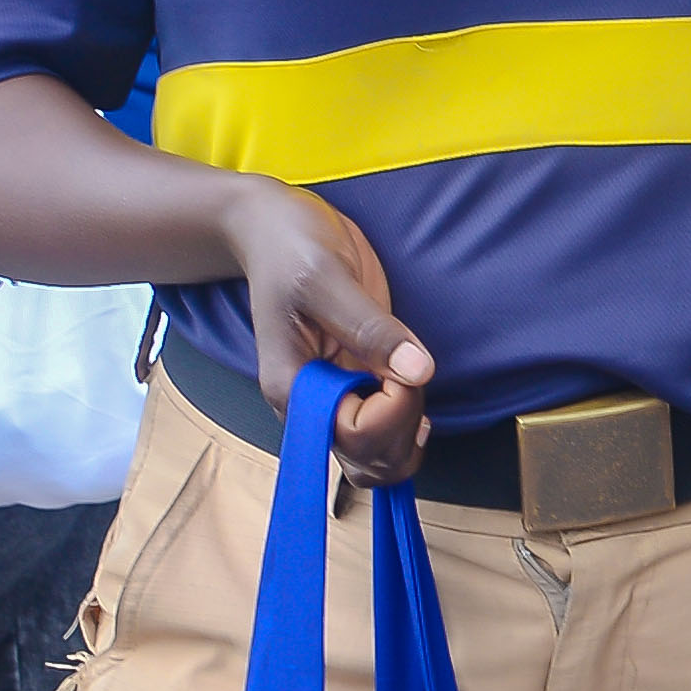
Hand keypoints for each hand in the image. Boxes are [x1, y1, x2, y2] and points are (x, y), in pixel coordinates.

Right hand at [230, 182, 431, 483]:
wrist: (273, 230)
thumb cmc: (290, 246)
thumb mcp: (327, 276)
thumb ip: (370, 326)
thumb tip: (418, 371)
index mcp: (292, 385)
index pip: (352, 435)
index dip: (392, 409)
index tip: (401, 363)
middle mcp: (309, 404)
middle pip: (367, 460)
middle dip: (403, 427)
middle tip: (410, 368)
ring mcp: (332, 398)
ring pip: (375, 459)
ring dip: (407, 434)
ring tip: (412, 380)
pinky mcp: (352, 384)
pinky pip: (381, 434)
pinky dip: (406, 426)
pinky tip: (414, 391)